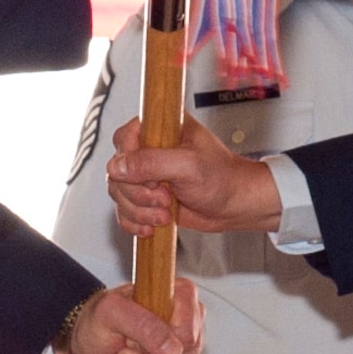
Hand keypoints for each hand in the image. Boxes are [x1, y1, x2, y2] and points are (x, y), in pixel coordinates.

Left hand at [68, 279, 205, 353]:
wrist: (89, 343)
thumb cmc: (97, 321)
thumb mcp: (111, 313)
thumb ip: (143, 324)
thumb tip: (174, 351)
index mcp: (180, 296)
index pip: (188, 335)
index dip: (160, 348)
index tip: (131, 344)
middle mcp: (190, 322)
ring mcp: (187, 350)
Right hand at [106, 115, 282, 236]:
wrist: (235, 205)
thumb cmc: (223, 178)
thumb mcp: (188, 166)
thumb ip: (151, 162)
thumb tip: (118, 166)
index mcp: (160, 128)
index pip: (123, 139)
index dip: (131, 163)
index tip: (153, 178)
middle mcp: (150, 149)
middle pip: (117, 171)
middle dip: (139, 193)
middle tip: (165, 198)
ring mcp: (147, 174)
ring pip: (119, 194)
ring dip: (139, 210)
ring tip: (165, 213)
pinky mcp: (147, 197)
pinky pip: (124, 210)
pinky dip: (135, 221)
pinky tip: (152, 226)